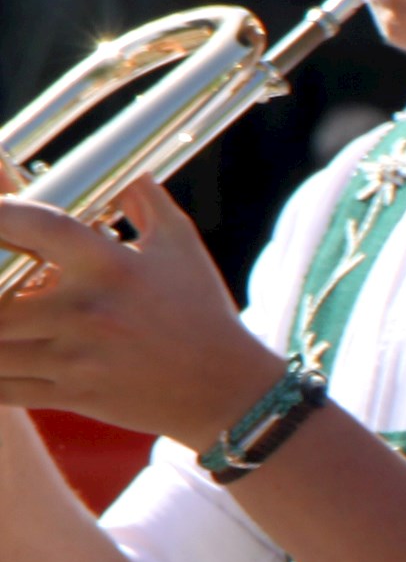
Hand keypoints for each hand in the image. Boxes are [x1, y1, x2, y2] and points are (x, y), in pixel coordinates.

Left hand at [0, 180, 286, 446]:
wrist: (228, 391)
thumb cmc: (202, 312)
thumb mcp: (181, 246)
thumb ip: (144, 199)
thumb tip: (119, 167)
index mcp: (112, 267)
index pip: (39, 225)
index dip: (1, 212)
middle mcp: (88, 311)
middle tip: (2, 285)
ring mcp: (76, 358)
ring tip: (3, 323)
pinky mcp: (72, 395)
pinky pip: (5, 388)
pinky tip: (4, 359)